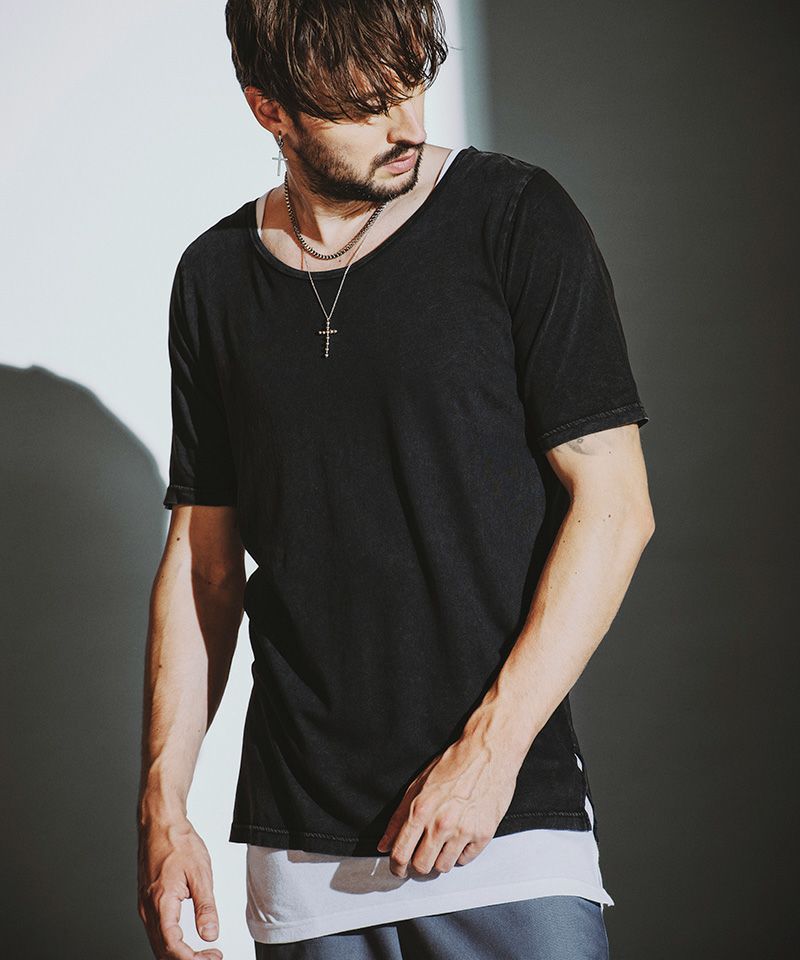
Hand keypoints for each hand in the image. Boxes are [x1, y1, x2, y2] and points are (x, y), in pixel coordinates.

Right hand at [137, 817, 222, 958]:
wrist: (160, 823)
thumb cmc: (177, 842)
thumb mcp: (200, 873)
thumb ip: (206, 907)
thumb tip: (210, 933)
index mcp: (161, 902)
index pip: (172, 946)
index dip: (192, 959)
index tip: (211, 957)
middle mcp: (148, 909)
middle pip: (162, 951)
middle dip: (187, 959)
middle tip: (211, 956)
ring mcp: (145, 906)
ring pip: (158, 943)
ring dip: (179, 953)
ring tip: (203, 951)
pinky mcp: (147, 902)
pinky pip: (156, 932)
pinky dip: (171, 943)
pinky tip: (185, 941)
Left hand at [375, 731, 518, 876]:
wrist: (487, 752)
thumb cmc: (454, 764)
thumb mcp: (418, 785)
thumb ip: (399, 817)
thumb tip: (384, 843)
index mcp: (420, 810)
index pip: (400, 853)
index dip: (396, 867)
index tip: (398, 869)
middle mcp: (440, 823)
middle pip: (421, 866)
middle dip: (417, 866)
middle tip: (420, 858)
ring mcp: (463, 830)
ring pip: (443, 867)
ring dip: (439, 860)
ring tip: (442, 844)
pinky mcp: (483, 834)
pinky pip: (466, 860)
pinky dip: (460, 853)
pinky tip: (460, 838)